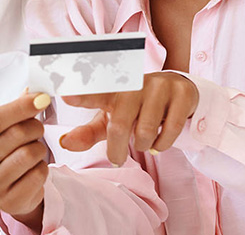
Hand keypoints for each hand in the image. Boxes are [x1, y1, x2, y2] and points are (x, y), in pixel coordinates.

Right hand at [0, 92, 50, 226]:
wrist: (10, 188)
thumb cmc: (6, 152)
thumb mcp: (4, 128)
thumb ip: (16, 108)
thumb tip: (34, 92)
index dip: (19, 107)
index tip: (41, 98)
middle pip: (14, 135)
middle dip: (34, 127)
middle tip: (38, 127)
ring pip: (28, 154)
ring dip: (39, 148)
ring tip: (34, 149)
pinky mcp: (9, 201)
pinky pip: (37, 175)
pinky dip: (42, 168)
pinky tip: (34, 168)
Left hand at [59, 71, 198, 165]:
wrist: (178, 94)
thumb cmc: (136, 110)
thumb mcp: (111, 121)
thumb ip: (88, 133)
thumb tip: (63, 143)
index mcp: (113, 90)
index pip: (95, 93)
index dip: (82, 95)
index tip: (66, 96)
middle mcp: (135, 85)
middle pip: (120, 125)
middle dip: (116, 149)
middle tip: (116, 158)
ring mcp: (159, 86)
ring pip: (146, 130)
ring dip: (143, 145)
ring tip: (143, 141)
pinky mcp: (181, 94)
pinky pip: (170, 130)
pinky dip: (163, 144)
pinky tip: (159, 141)